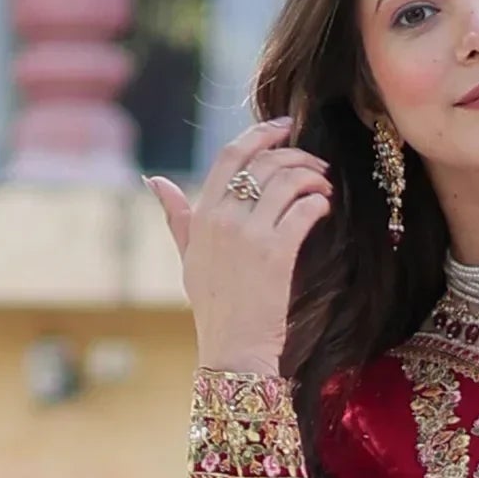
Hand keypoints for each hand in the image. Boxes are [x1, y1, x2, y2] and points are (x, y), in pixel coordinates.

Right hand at [149, 118, 332, 377]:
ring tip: (323, 187)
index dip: (260, 134)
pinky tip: (323, 208)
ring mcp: (249, 236)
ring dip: (312, 178)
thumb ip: (177, 217)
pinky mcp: (276, 255)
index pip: (231, 156)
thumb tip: (155, 182)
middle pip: (264, 163)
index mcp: (202, 215)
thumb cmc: (214, 307)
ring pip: (286, 182)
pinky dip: (318, 203)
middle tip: (316, 165)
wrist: (233, 349)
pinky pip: (302, 211)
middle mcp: (223, 219)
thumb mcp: (188, 258)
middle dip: (296, 155)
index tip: (284, 128)